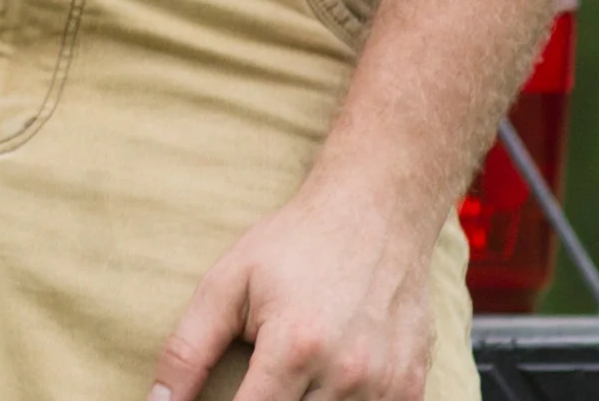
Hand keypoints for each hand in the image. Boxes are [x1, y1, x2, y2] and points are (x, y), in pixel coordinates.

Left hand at [151, 180, 439, 400]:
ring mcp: (386, 384)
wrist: (376, 215)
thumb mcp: (225, 285)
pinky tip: (324, 384)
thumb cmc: (294, 246)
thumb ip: (187, 350)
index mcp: (295, 348)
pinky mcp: (411, 387)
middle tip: (257, 381)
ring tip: (290, 376)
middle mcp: (347, 374)